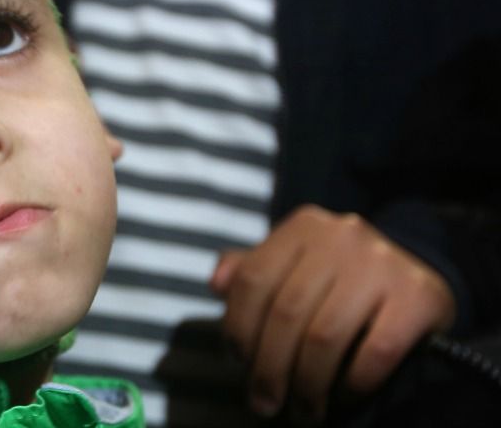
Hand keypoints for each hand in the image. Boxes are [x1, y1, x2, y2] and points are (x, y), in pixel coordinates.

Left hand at [210, 204, 455, 422]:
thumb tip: (216, 284)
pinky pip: (375, 351)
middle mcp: (342, 236)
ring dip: (307, 384)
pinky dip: (352, 383)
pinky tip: (342, 396)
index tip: (238, 363)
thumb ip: (252, 270)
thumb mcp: (295, 263)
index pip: (252, 280)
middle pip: (286, 313)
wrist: (418, 278)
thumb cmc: (339, 277)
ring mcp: (382, 264)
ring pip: (325, 336)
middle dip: (269, 368)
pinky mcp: (419, 296)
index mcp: (304, 225)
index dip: (238, 328)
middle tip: (266, 402)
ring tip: (303, 409)